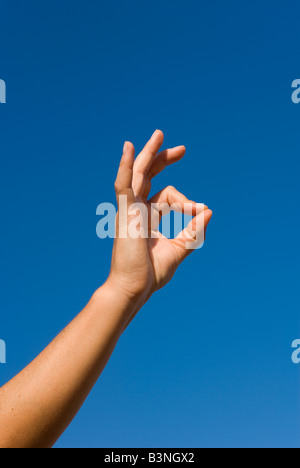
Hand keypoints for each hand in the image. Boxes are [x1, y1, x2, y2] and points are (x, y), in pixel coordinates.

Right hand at [108, 130, 212, 304]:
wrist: (134, 288)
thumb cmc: (151, 274)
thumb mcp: (179, 249)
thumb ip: (193, 231)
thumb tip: (209, 211)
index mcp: (148, 218)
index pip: (168, 197)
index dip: (187, 201)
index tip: (199, 210)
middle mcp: (137, 210)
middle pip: (149, 177)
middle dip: (164, 161)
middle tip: (182, 149)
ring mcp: (129, 210)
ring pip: (138, 174)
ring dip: (148, 154)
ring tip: (159, 134)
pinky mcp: (125, 212)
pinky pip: (125, 183)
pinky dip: (127, 165)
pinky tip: (130, 147)